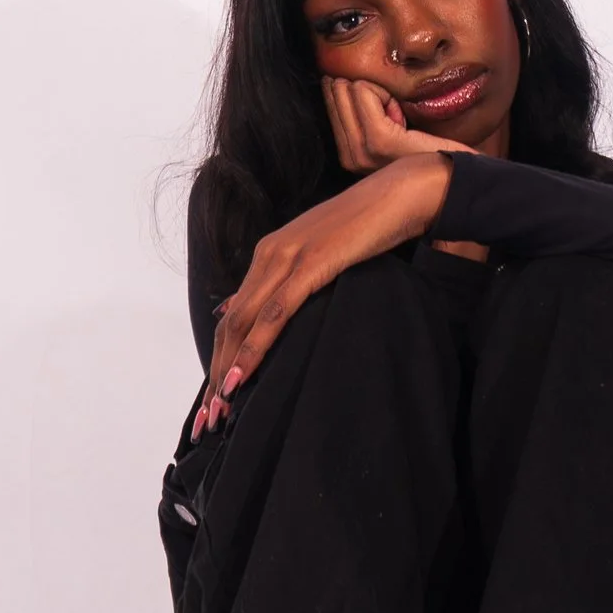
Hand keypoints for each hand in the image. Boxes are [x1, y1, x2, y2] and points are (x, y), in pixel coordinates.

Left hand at [193, 152, 452, 431]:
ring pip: (243, 324)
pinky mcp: (311, 264)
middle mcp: (269, 254)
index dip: (222, 357)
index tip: (217, 398)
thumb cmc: (371, 227)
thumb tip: (263, 307)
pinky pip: (275, 314)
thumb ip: (294, 279)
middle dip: (217, 374)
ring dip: (227, 370)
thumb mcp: (324, 255)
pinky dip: (254, 348)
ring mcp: (288, 258)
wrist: (402, 193)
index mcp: (270, 253)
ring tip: (219, 409)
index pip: (235, 315)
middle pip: (231, 325)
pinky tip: (242, 376)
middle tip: (209, 419)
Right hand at [323, 74, 473, 174]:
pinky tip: (403, 117)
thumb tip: (345, 82)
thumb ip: (363, 115)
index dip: (365, 97)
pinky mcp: (379, 139)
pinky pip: (364, 91)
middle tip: (396, 117)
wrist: (457, 174)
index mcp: (350, 155)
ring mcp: (360, 151)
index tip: (391, 118)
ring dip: (377, 93)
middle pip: (336, 91)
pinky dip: (385, 93)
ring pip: (348, 89)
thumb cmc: (430, 150)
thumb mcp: (388, 130)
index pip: (333, 99)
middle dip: (367, 92)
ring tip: (400, 120)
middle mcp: (349, 157)